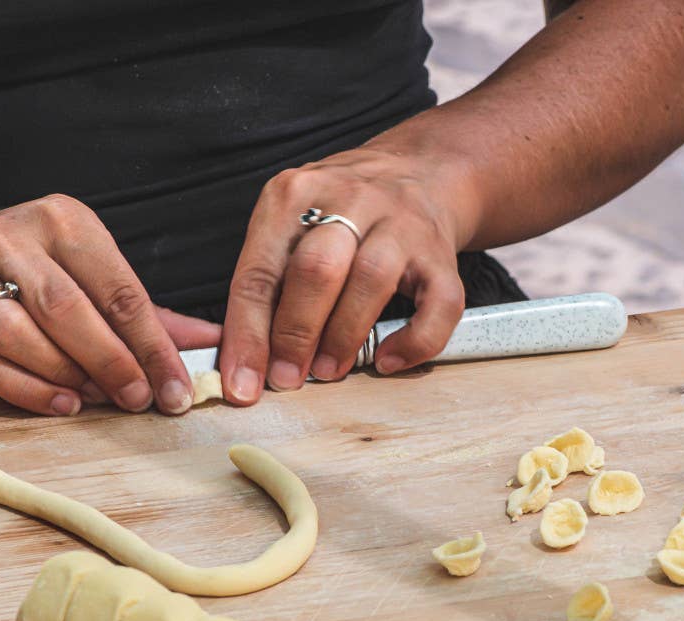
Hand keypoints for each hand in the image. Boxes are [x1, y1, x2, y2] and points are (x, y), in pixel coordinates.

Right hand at [0, 195, 220, 414]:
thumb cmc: (39, 267)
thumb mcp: (94, 269)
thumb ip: (151, 311)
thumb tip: (212, 340)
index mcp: (63, 221)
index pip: (118, 289)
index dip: (152, 345)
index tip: (176, 386)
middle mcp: (12, 241)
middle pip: (68, 310)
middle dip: (112, 362)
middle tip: (140, 398)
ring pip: (20, 335)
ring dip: (68, 375)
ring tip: (100, 398)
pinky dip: (30, 391)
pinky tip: (64, 403)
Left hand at [219, 144, 472, 403]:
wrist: (420, 172)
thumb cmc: (343, 211)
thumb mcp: (292, 220)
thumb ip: (270, 278)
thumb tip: (248, 358)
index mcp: (295, 194)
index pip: (259, 272)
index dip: (248, 335)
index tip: (242, 385)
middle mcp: (350, 200)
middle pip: (316, 270)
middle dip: (295, 335)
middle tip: (286, 378)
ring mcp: (401, 224)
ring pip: (371, 280)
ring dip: (343, 337)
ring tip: (327, 372)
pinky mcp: (441, 254)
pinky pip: (437, 304)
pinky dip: (413, 341)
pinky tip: (387, 360)